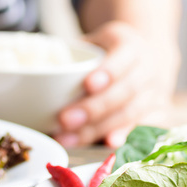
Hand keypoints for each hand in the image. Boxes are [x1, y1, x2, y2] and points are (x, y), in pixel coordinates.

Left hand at [54, 21, 178, 147]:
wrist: (143, 58)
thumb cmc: (106, 50)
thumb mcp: (92, 41)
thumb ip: (69, 53)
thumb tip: (32, 71)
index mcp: (131, 45)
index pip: (123, 57)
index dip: (107, 72)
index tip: (87, 84)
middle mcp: (147, 69)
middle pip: (124, 91)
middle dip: (93, 108)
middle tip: (64, 119)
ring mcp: (154, 93)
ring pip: (128, 114)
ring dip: (96, 129)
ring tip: (67, 138)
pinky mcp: (154, 114)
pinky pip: (139, 129)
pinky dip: (121, 138)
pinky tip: (106, 146)